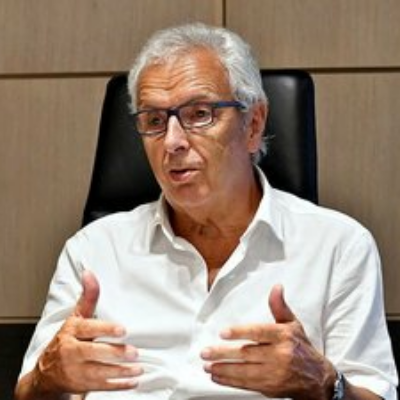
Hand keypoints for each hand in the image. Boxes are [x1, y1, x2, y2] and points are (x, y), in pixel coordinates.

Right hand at [32, 270, 142, 395]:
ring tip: (138, 369)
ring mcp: (75, 371)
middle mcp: (71, 351)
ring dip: (121, 372)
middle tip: (134, 352)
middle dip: (115, 353)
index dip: (105, 329)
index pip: (88, 329)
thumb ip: (88, 298)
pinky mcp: (81, 385)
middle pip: (94, 352)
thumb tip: (89, 273)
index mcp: (70, 331)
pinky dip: (119, 385)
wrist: (46, 374)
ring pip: (99, 372)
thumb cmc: (66, 340)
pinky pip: (101, 386)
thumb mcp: (75, 318)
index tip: (122, 330)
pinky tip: (132, 381)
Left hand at [201, 284, 335, 399]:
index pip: (259, 333)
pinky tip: (217, 377)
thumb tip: (276, 287)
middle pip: (247, 354)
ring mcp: (274, 373)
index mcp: (283, 336)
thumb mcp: (292, 324)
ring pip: (244, 372)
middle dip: (224, 353)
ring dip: (223, 369)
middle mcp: (279, 355)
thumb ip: (279, 307)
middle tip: (206, 352)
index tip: (223, 333)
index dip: (240, 332)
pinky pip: (247, 385)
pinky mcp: (270, 388)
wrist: (318, 379)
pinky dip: (230, 381)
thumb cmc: (301, 347)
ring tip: (207, 365)